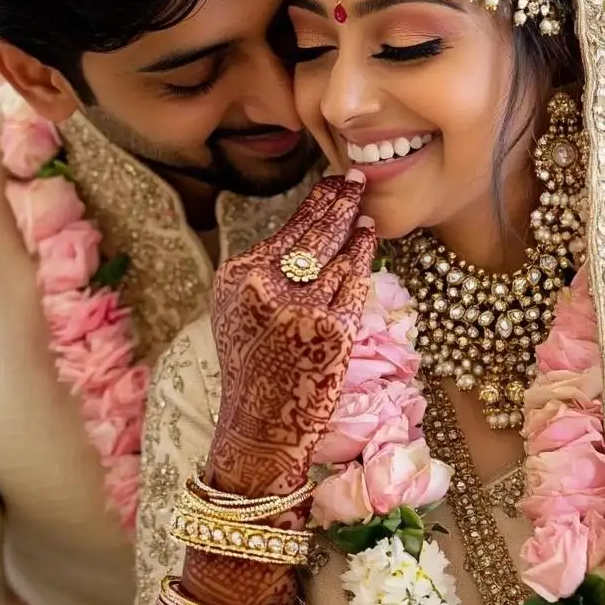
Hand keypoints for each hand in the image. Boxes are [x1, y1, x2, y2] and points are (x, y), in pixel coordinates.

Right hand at [203, 171, 374, 497]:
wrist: (258, 426)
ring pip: (335, 255)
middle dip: (336, 202)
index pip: (284, 232)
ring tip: (365, 205)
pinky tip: (369, 238)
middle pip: (311, 234)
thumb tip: (295, 242)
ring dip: (352, 225)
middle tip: (355, 178)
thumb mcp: (235, 312)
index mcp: (240, 278)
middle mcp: (267, 287)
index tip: (330, 185)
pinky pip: (353, 285)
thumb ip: (258, 276)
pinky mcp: (331, 331)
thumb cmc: (250, 368)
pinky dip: (363, 258)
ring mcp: (301, 308)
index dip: (312, 205)